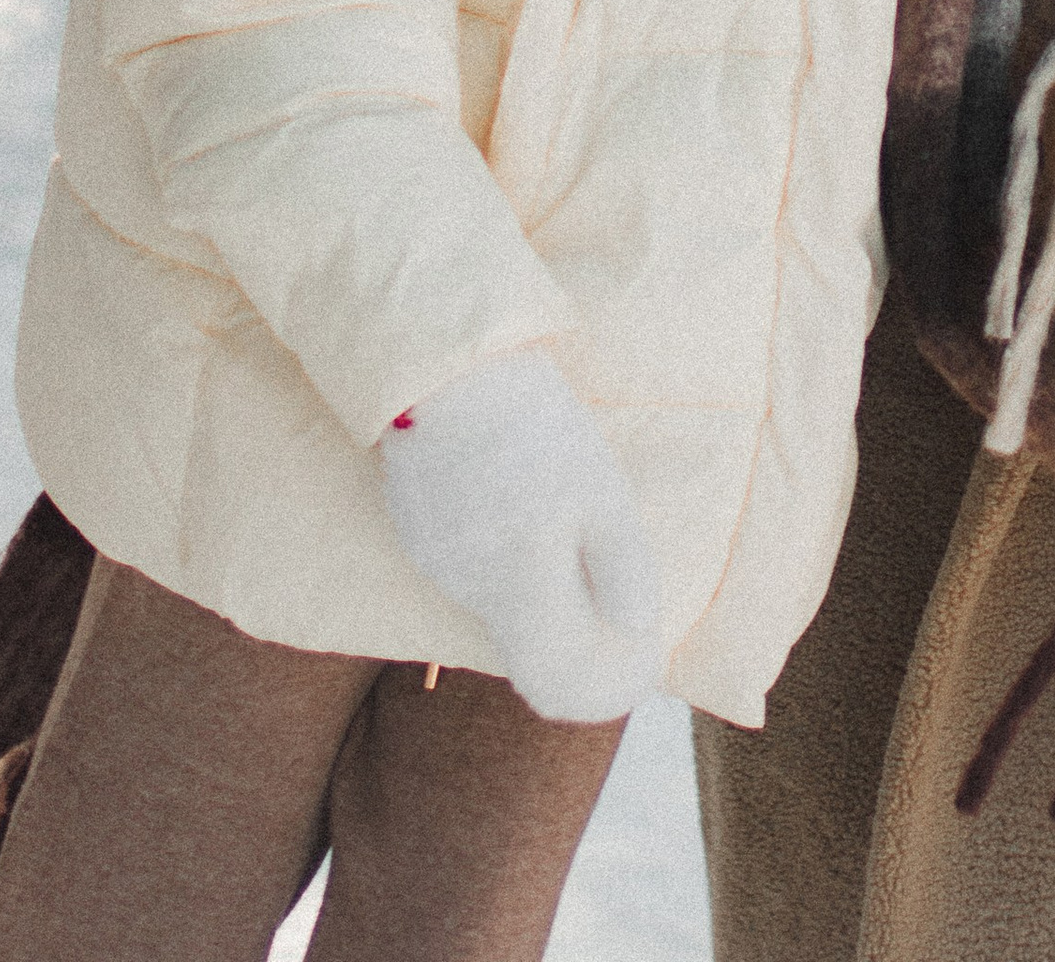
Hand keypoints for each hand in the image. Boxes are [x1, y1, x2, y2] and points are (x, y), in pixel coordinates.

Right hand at [377, 349, 661, 724]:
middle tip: (611, 579)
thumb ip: (624, 569)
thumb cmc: (534, 428)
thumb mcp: (601, 492)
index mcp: (521, 586)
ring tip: (558, 511)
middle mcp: (472, 590)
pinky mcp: (415, 530)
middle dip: (576, 625)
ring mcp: (436, 562)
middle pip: (530, 641)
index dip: (599, 688)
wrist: (442, 367)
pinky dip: (501, 551)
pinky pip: (471, 566)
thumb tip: (639, 630)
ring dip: (538, 580)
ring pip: (500, 600)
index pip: (556, 683)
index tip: (636, 660)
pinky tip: (512, 495)